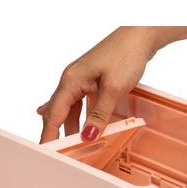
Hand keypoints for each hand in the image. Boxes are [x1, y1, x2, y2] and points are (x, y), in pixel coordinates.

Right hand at [37, 26, 186, 142]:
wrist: (140, 35)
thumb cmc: (125, 54)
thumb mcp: (112, 89)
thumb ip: (99, 114)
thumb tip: (87, 135)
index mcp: (71, 81)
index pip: (54, 114)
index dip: (48, 134)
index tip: (46, 151)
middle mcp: (73, 79)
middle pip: (58, 111)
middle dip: (55, 132)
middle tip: (56, 152)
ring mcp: (83, 79)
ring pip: (71, 108)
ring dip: (71, 126)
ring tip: (69, 145)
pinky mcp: (94, 80)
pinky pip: (82, 103)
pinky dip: (81, 116)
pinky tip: (80, 123)